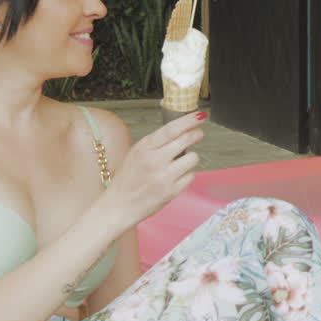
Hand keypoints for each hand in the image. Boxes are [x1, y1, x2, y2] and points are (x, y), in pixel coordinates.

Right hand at [99, 111, 205, 230]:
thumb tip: (180, 128)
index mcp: (144, 148)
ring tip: (180, 162)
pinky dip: (186, 175)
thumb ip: (156, 142)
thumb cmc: (129, 178)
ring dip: (190, 158)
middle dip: (196, 134)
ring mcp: (164, 177)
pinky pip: (191, 176)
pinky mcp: (172, 191)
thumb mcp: (136, 153)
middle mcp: (155, 161)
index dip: (189, 120)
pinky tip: (176, 177)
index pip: (171, 129)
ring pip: (193, 158)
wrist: (120, 205)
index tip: (200, 115)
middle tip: (198, 134)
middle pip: (186, 140)